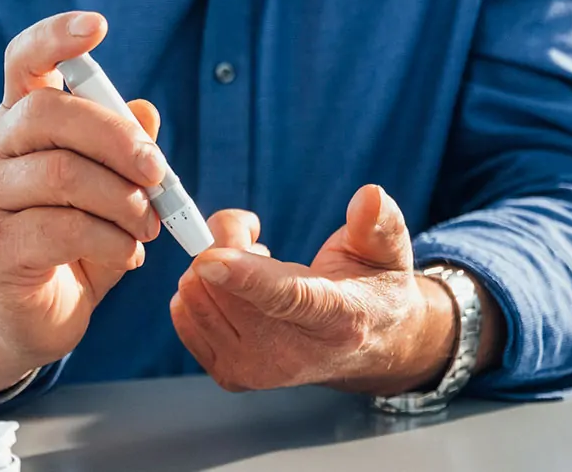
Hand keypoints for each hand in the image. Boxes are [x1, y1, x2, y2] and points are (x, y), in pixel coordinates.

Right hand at [0, 11, 167, 396]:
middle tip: (158, 172)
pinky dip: (112, 241)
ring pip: (62, 175)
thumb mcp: (107, 190)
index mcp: (16, 122)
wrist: (28, 318)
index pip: (23, 62)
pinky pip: (63, 229)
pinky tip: (129, 255)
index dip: (56, 37)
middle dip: (117, 138)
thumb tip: (145, 111)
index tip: (99, 26)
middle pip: (47, 114)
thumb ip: (123, 150)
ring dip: (124, 200)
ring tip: (150, 225)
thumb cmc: (71, 241)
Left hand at [170, 185, 499, 394]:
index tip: (208, 256)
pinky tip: (235, 292)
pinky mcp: (230, 376)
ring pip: (197, 297)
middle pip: (225, 289)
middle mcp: (294, 354)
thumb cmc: (372, 288)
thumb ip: (378, 223)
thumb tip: (369, 195)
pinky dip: (201, 289)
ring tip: (254, 270)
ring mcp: (258, 371)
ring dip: (213, 268)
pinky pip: (183, 314)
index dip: (244, 276)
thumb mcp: (387, 251)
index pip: (286, 298)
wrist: (366, 346)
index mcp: (339, 318)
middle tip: (259, 243)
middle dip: (228, 244)